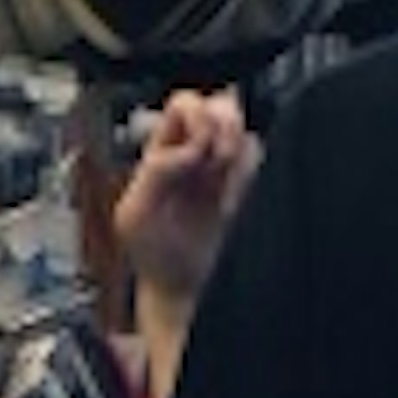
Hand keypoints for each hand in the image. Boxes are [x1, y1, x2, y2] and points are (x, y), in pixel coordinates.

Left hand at [111, 88, 253, 320]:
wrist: (185, 292)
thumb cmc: (154, 257)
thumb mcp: (134, 214)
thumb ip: (153, 172)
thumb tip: (186, 149)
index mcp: (164, 152)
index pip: (185, 105)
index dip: (194, 116)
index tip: (195, 151)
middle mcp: (199, 155)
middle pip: (221, 105)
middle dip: (223, 123)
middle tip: (218, 156)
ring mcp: (228, 173)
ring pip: (246, 130)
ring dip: (238, 149)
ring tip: (224, 180)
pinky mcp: (252, 191)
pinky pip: (264, 161)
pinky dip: (252, 174)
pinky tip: (233, 201)